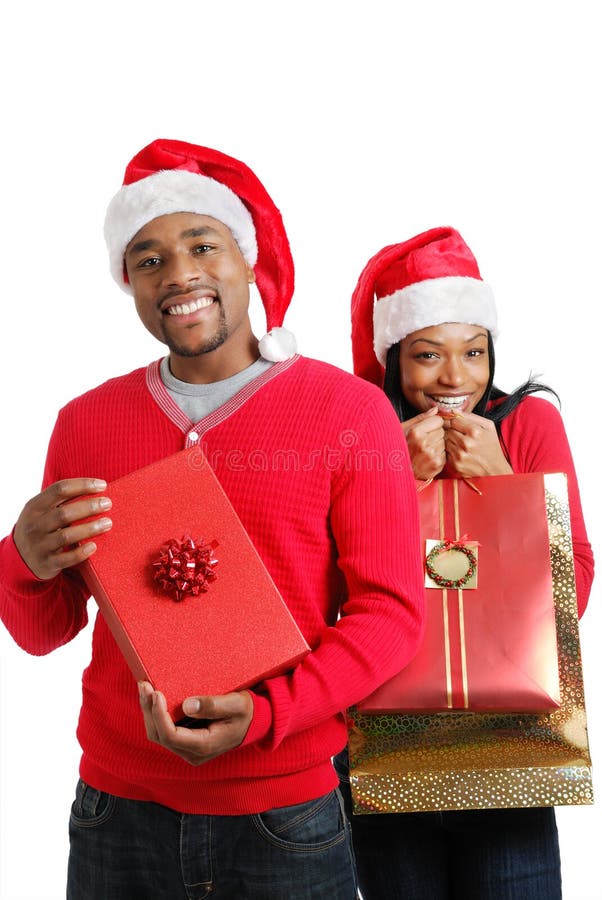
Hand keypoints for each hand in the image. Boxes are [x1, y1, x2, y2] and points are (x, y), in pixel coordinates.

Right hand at [13, 478, 112, 579]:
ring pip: (66, 536)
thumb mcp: (40, 511)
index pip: (59, 489)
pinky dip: (81, 552)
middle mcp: (35, 526)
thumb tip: (96, 487)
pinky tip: (94, 546)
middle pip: (64, 512)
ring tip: (108, 523)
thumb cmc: (39, 528)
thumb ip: (59, 500)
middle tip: (108, 503)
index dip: (83, 485)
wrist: (19, 559)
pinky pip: (66, 559)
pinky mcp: (47, 563)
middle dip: (89, 506)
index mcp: (34, 507)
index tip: (102, 485)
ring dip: (90, 528)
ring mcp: (40, 546)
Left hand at [138, 682, 252, 765]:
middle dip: (149, 711)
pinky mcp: (185, 741)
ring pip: (158, 734)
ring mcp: (187, 749)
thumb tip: (187, 705)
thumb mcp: (236, 704)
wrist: (253, 723)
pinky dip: (155, 714)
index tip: (156, 693)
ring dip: (148, 711)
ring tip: (144, 687)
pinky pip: (163, 731)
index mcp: (204, 746)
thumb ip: (213, 705)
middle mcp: (192, 753)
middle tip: (144, 685)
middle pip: (159, 736)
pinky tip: (152, 697)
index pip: (171, 736)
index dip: (159, 715)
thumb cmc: (246, 712)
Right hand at [402, 407, 445, 480]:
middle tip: (423, 440)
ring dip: (438, 444)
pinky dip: (438, 455)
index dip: (432, 423)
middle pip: (442, 431)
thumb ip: (421, 418)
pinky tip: (428, 457)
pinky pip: (445, 454)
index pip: (438, 420)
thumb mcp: (403, 429)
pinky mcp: (437, 466)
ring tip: (424, 449)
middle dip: (435, 434)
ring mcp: (432, 456)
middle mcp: (424, 444)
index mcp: (415, 433)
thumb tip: (436, 409)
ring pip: (445, 442)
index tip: (425, 429)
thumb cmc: (398, 448)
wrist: (394, 471)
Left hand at [443, 412, 512, 476]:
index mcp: (475, 431)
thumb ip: (470, 416)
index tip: (456, 424)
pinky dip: (450, 451)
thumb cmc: (492, 446)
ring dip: (450, 441)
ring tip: (460, 443)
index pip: (453, 420)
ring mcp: (460, 455)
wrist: (495, 470)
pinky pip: (446, 452)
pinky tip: (460, 452)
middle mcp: (466, 443)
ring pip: (445, 441)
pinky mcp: (455, 465)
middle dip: (452, 431)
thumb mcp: (488, 426)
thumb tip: (453, 410)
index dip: (454, 421)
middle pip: (448, 430)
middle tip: (460, 434)